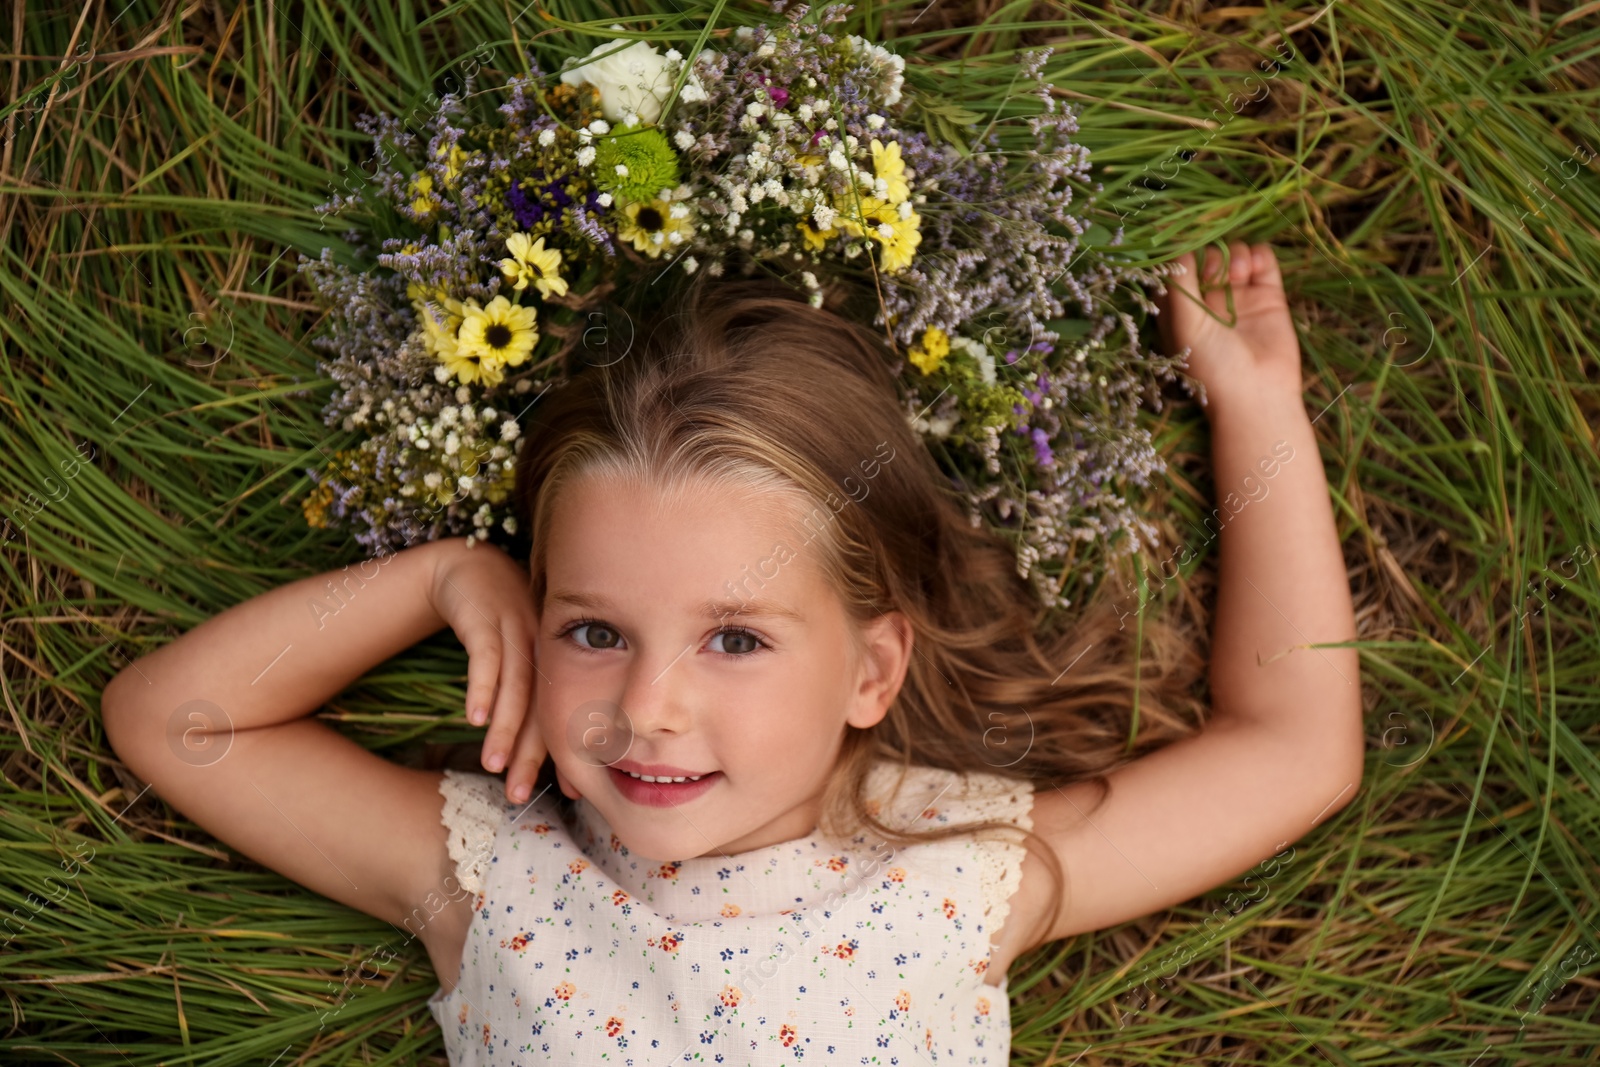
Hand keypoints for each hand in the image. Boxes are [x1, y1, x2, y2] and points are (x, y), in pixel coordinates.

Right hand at [427, 538, 545, 802]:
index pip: (565, 714)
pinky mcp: (485, 617)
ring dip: (504, 728)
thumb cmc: (496, 622)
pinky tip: (475, 717)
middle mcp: (544, 645)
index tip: (571, 792)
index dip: (567, 754)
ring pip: (515, 686)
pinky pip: (486, 656)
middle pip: (542, 706)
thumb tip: (530, 756)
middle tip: (520, 792)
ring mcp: (516, 628)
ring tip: (494, 765)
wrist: (467, 568)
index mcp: (559, 660)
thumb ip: (528, 698)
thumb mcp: (519, 657)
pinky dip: (482, 687)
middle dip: (532, 753)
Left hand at [1154, 240, 1303, 414]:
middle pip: (1205, 256)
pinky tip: (1253, 268)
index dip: (1179, 255)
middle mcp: (1207, 301)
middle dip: (1210, 256)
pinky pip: (1262, 261)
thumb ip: (1180, 284)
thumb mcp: (1184, 324)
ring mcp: (1238, 297)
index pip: (1175, 269)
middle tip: (1215, 276)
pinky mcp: (1267, 296)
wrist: (1258, 394)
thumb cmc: (1212, 366)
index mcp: (1180, 310)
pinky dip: (1258, 255)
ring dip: (1233, 254)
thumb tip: (1182, 247)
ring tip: (1236, 275)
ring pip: (1233, 254)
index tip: (1185, 250)